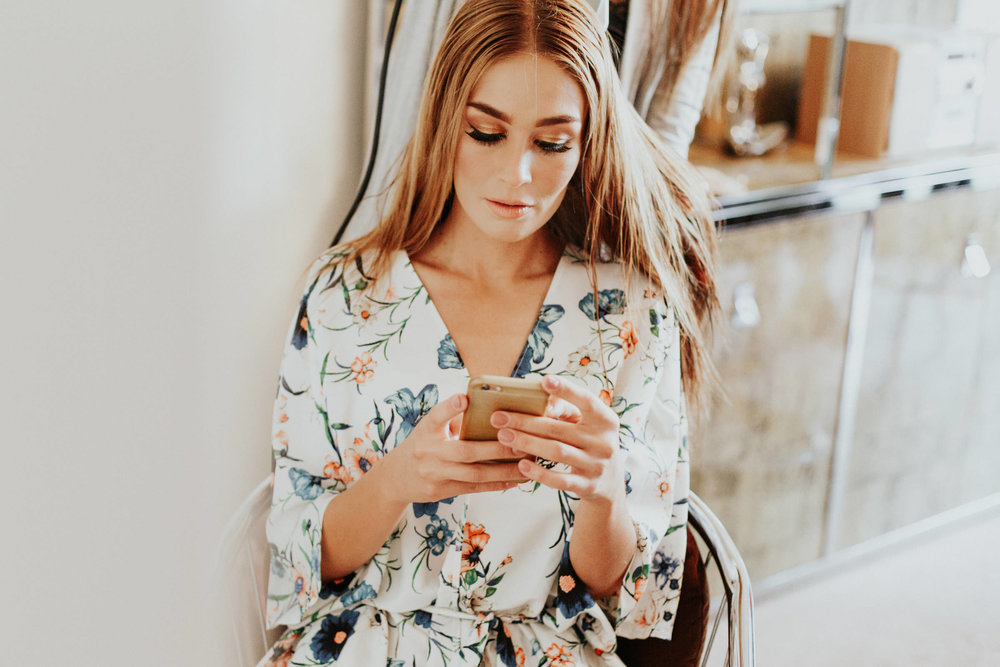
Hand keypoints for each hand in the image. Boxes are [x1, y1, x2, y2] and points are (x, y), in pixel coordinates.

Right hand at [380, 393, 526, 504]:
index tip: (465, 399)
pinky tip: (514, 480)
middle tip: (522, 443)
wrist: (396, 478)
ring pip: (474, 474)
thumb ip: (452, 419)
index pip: (436, 415)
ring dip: (503, 470)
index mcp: (426, 430)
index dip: (450, 407)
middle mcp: (428, 451)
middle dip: (497, 448)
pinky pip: (473, 488)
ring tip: (526, 465)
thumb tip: (488, 407)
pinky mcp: (440, 491)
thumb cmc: (422, 445)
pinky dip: (495, 484)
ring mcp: (434, 474)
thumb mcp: (429, 428)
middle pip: (465, 451)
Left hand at [491, 375, 623, 502]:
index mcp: (605, 420)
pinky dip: (539, 472)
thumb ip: (566, 410)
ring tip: (504, 436)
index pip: (586, 401)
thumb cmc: (590, 442)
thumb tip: (540, 400)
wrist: (610, 482)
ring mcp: (596, 465)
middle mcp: (604, 442)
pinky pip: (559, 480)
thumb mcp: (588, 424)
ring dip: (527, 443)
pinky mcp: (587, 486)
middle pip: (559, 429)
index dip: (567, 390)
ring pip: (557, 452)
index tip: (545, 380)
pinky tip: (521, 464)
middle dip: (526, 422)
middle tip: (499, 417)